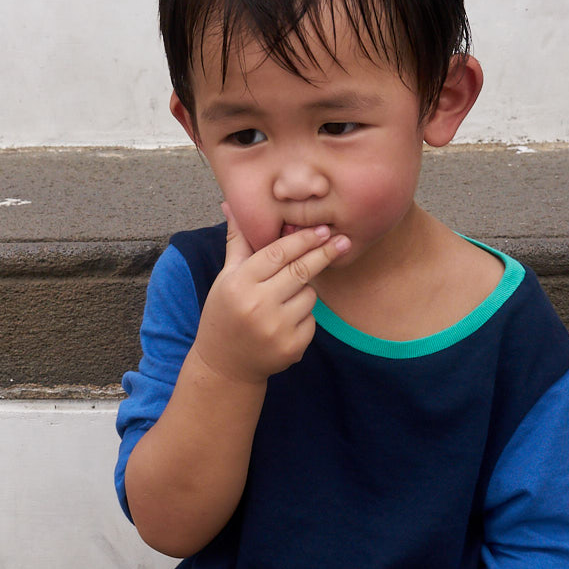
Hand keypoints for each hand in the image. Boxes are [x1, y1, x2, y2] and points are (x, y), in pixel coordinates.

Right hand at [192, 213, 349, 385]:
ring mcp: (276, 329)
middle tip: (343, 240)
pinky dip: (304, 317)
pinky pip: (312, 320)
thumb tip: (232, 204)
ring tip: (282, 300)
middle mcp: (258, 305)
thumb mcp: (226, 277)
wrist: (225, 365)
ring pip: (309, 295)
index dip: (303, 239)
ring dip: (304, 291)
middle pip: (301, 271)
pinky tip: (284, 323)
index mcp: (239, 284)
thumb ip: (237, 242)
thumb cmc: (225, 313)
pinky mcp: (292, 347)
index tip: (323, 229)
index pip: (278, 253)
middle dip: (324, 253)